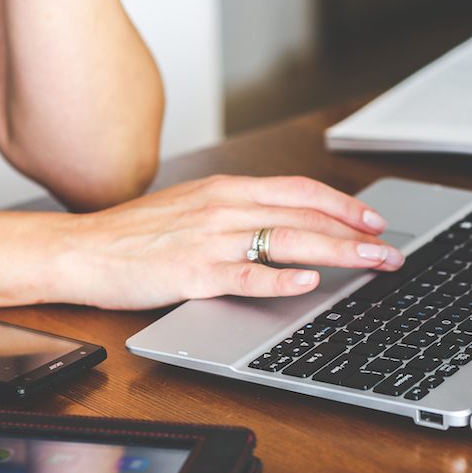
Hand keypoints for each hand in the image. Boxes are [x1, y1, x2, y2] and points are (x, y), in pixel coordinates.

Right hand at [50, 175, 403, 308]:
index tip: (374, 221)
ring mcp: (210, 239)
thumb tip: (285, 225)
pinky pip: (245, 274)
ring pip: (288, 240)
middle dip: (356, 234)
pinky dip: (280, 278)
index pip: (300, 190)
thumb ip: (238, 213)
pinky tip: (308, 283)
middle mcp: (224, 207)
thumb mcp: (193, 208)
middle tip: (390, 251)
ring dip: (338, 252)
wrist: (80, 249)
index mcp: (227, 189)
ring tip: (371, 264)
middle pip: (305, 215)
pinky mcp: (193, 272)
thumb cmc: (135, 235)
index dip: (343, 205)